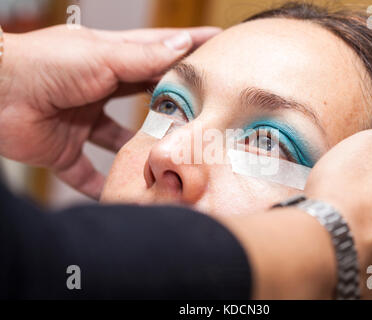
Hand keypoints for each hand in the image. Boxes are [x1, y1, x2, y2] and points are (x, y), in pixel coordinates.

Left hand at [0, 25, 219, 198]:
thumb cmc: (44, 64)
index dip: (186, 50)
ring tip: (170, 162)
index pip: (156, 55)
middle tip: (203, 117)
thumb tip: (182, 44)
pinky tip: (122, 196)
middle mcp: (99, 91)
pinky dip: (101, 186)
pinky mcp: (64, 151)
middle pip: (143, 101)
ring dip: (140, 153)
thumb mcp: (101, 57)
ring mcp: (82, 122)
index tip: (216, 46)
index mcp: (108, 62)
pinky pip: (86, 174)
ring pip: (119, 142)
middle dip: (170, 108)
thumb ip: (142, 57)